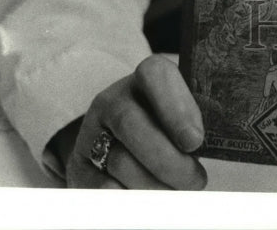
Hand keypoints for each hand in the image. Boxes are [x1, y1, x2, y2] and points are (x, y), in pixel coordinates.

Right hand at [64, 55, 206, 188]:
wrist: (124, 138)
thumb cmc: (169, 124)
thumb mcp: (183, 111)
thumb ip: (192, 121)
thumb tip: (199, 146)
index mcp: (146, 77)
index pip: (156, 76)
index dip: (176, 108)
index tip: (195, 141)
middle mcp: (113, 99)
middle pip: (132, 125)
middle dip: (168, 159)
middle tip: (195, 180)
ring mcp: (91, 131)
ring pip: (120, 162)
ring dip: (154, 185)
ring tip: (178, 191)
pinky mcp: (78, 165)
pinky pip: (100, 188)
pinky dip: (129, 197)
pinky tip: (149, 199)